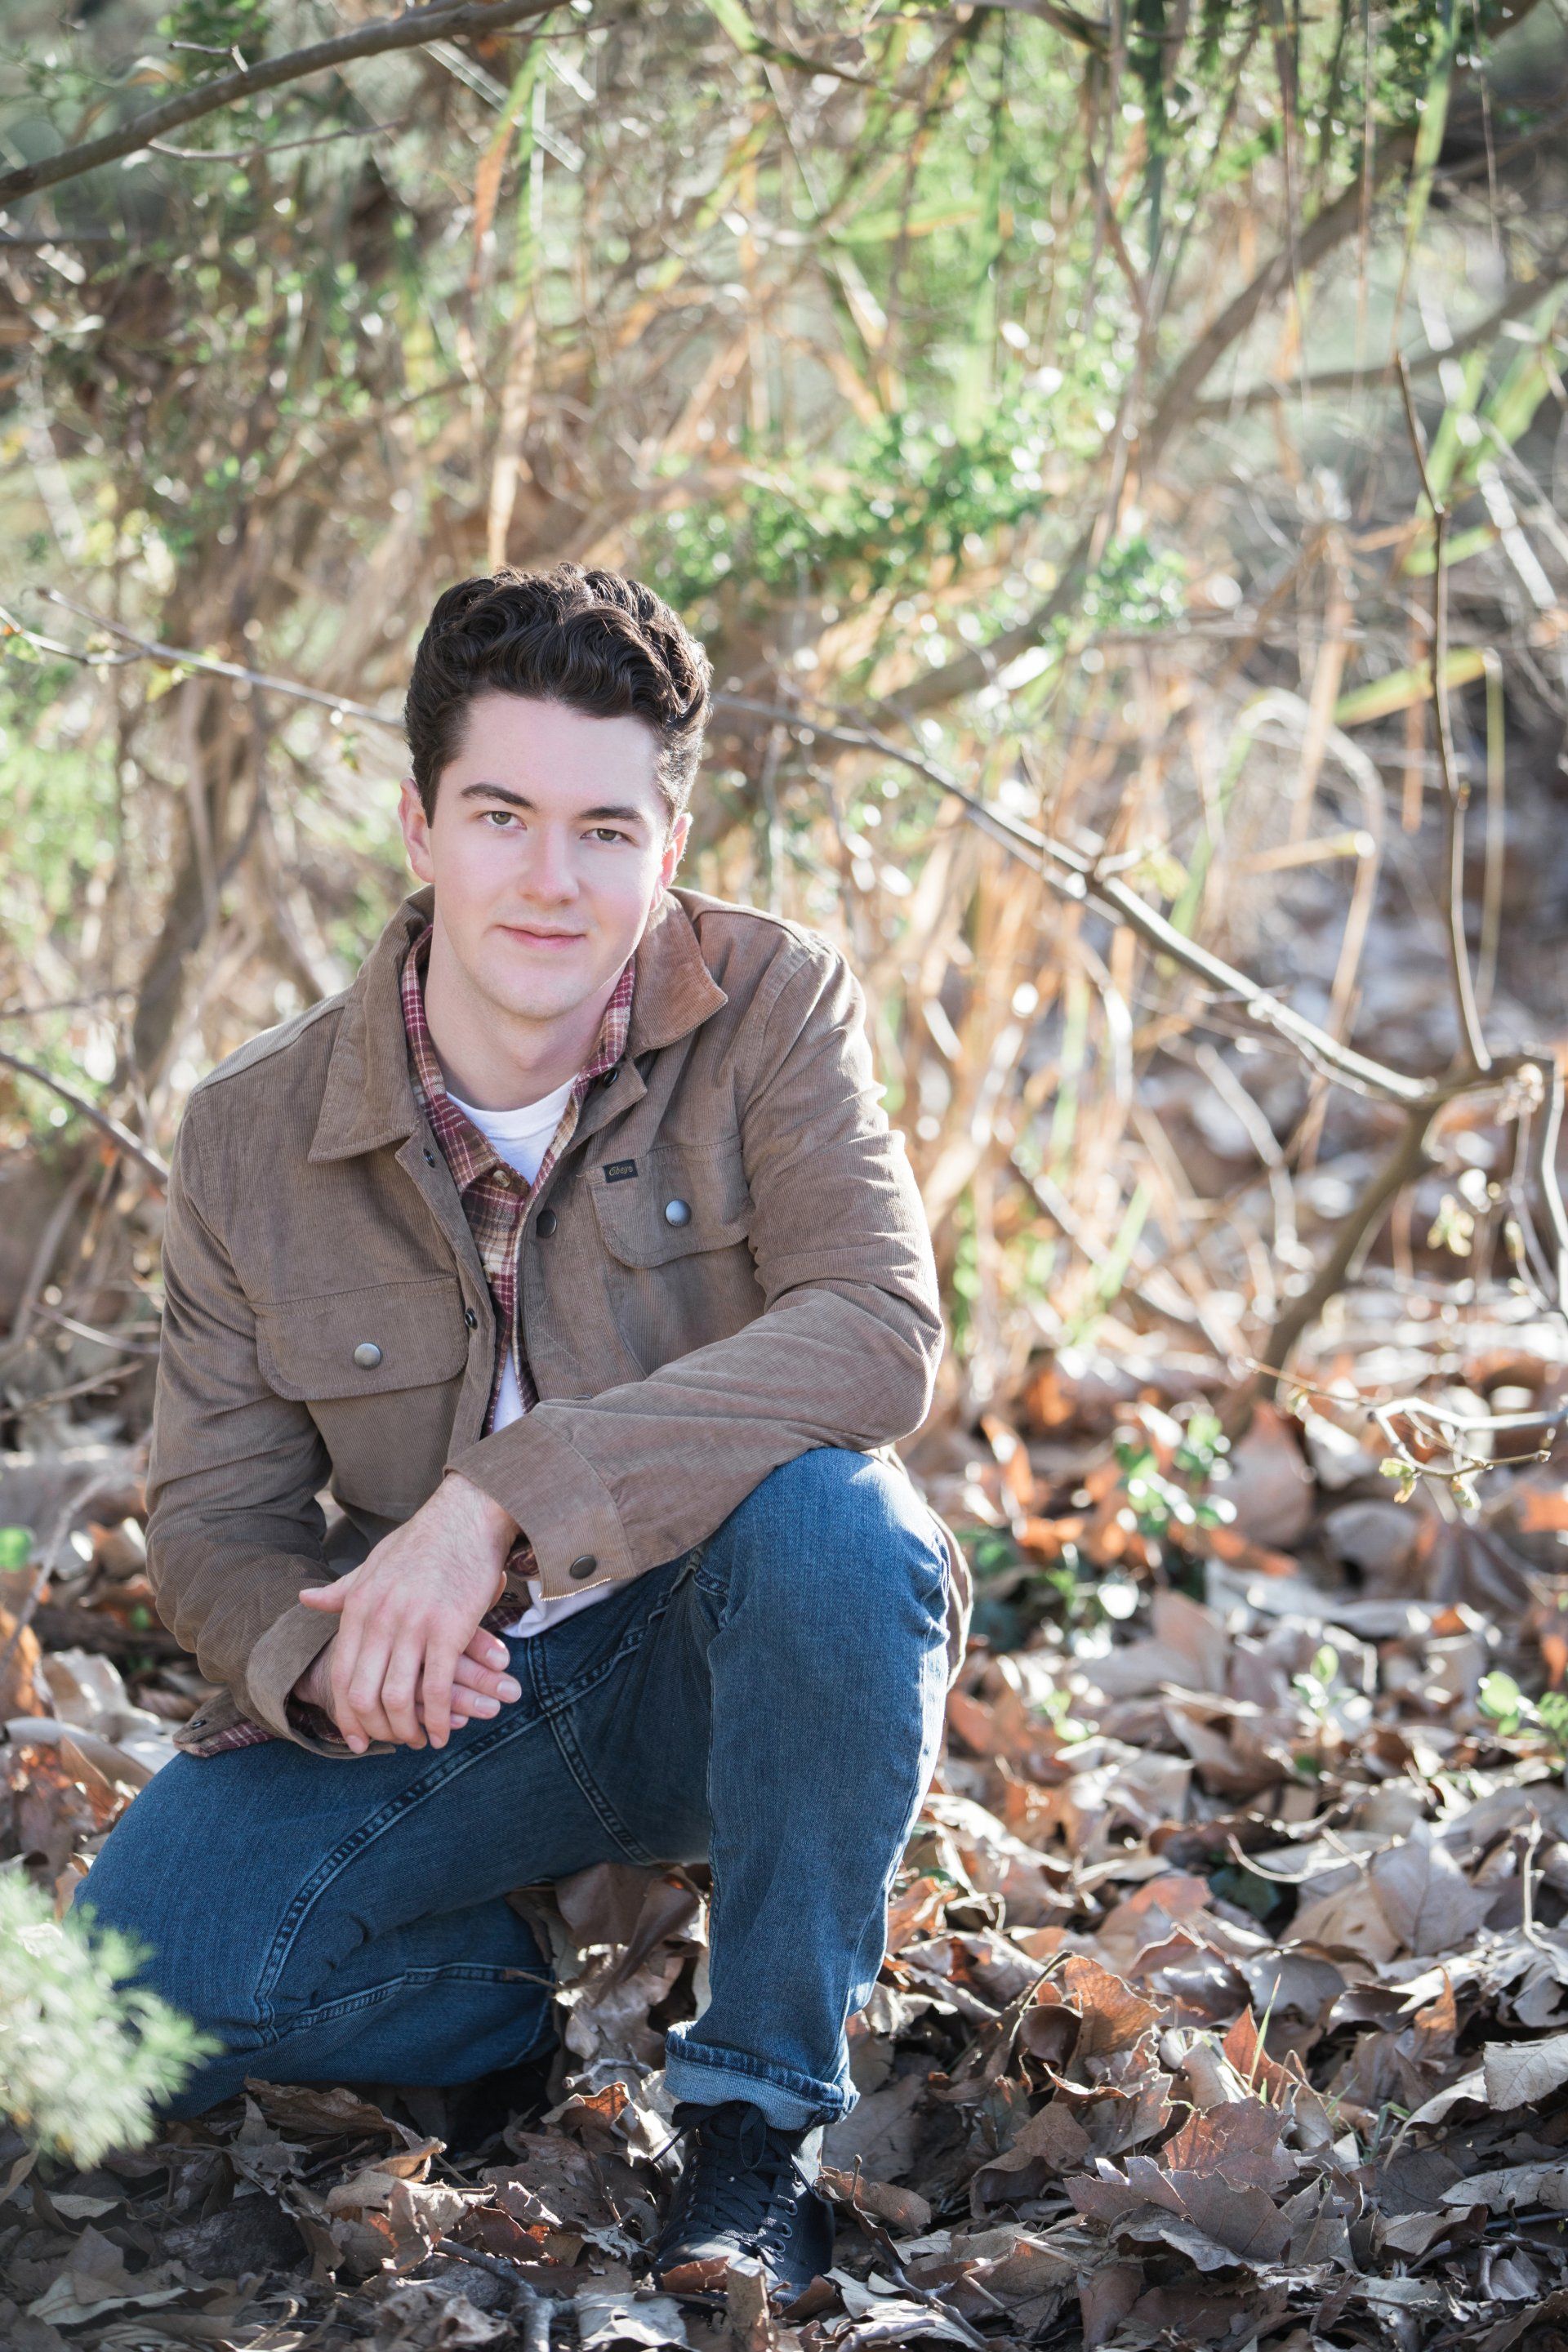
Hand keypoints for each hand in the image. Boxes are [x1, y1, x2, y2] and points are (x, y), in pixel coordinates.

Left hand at [297, 1474, 518, 1752]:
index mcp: (357, 1606)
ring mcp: (413, 1624)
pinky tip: (442, 1732)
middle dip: (374, 1729)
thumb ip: (342, 1591)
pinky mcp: (449, 1628)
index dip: (345, 1713)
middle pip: (363, 1693)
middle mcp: (379, 1618)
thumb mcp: (373, 1564)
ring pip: (398, 1697)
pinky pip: (437, 1687)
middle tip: (390, 1744)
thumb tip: (304, 1599)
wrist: (467, 1515)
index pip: (340, 1674)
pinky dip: (438, 1718)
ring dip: (406, 1729)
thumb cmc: (423, 1541)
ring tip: (418, 1741)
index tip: (356, 1739)